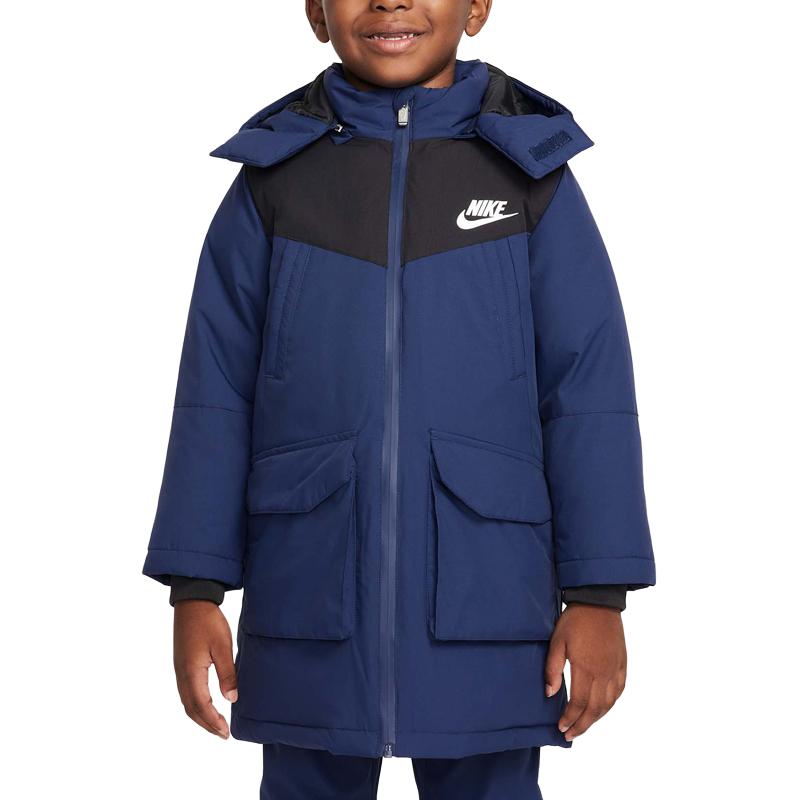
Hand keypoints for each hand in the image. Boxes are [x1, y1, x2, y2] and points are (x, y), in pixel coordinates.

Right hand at [173, 600, 237, 738]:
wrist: (192, 602)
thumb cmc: (209, 621)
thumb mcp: (223, 646)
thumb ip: (227, 673)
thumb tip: (232, 699)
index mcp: (191, 672)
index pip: (201, 705)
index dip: (213, 721)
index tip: (225, 733)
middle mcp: (181, 674)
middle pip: (191, 708)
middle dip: (206, 724)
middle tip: (222, 734)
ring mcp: (179, 669)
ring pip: (187, 701)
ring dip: (200, 716)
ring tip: (215, 724)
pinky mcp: (181, 664)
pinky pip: (186, 691)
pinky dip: (195, 704)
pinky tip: (206, 704)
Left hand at [544, 604, 626, 741]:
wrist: (599, 602)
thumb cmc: (575, 620)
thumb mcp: (557, 641)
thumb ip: (553, 669)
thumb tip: (550, 694)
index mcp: (586, 668)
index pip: (579, 703)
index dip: (570, 718)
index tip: (561, 728)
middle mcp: (604, 673)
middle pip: (595, 709)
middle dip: (582, 725)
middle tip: (570, 735)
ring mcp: (615, 669)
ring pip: (609, 703)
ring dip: (596, 718)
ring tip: (583, 725)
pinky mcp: (622, 664)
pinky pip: (619, 691)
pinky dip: (610, 705)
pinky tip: (602, 708)